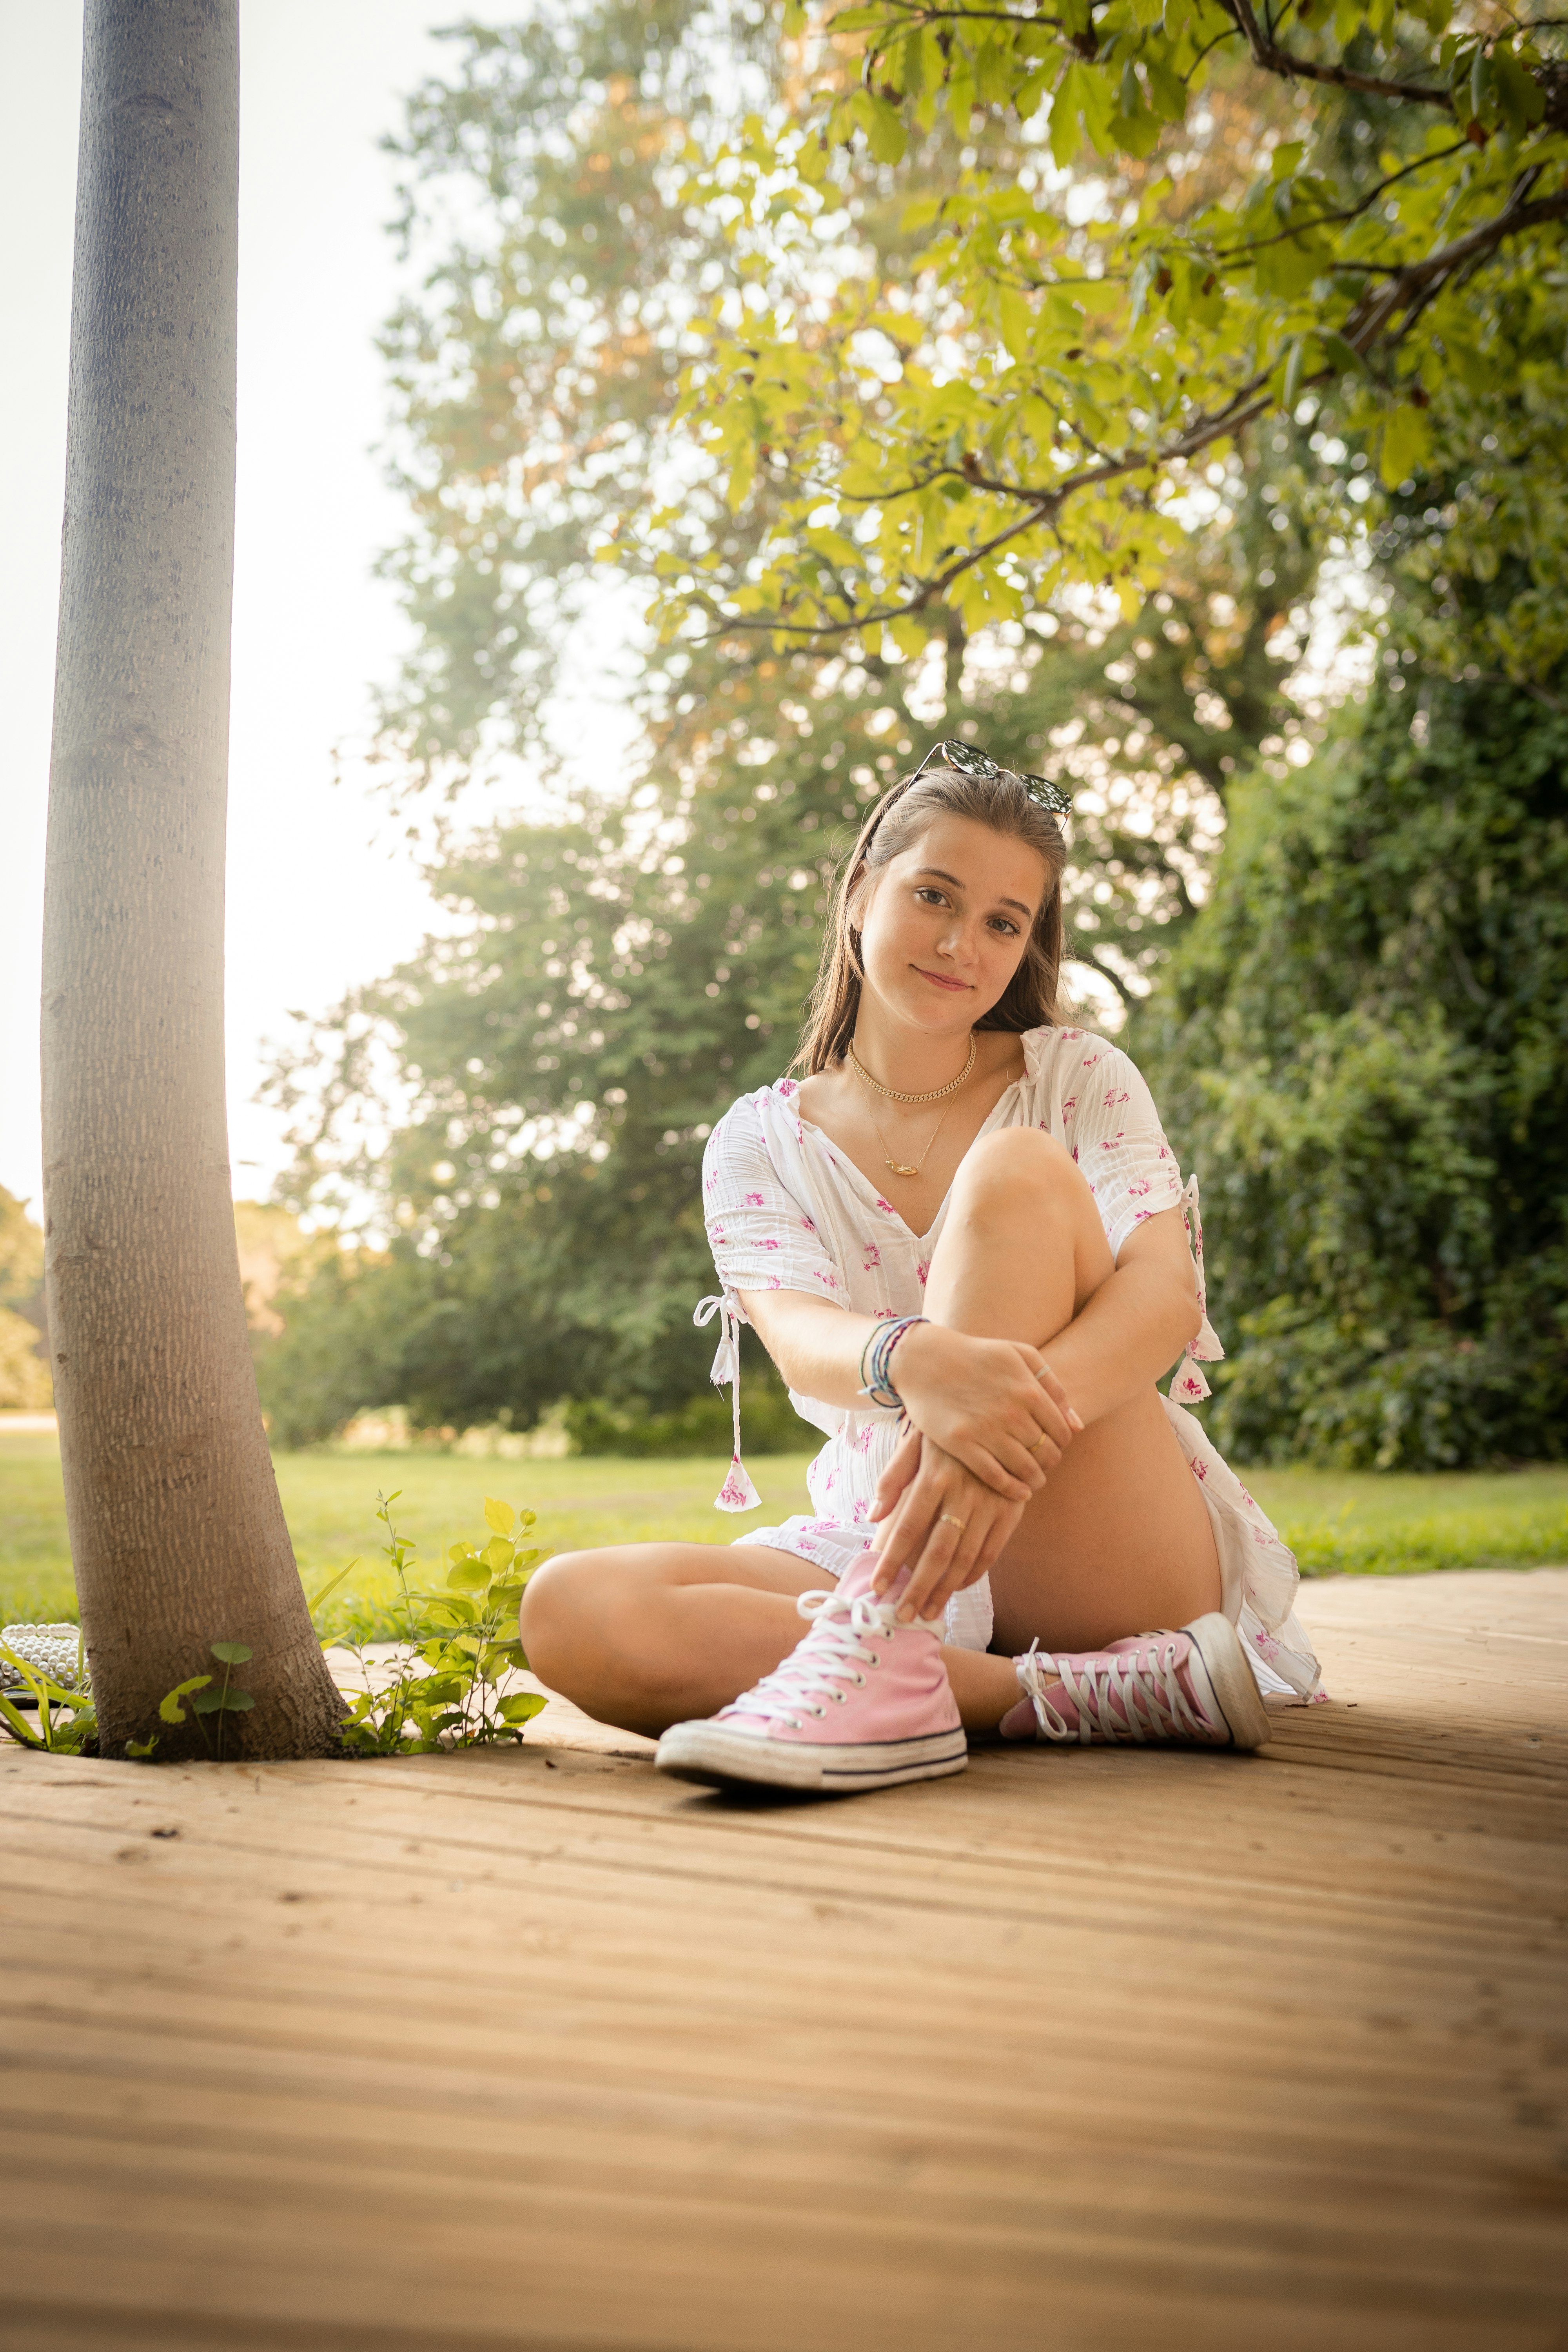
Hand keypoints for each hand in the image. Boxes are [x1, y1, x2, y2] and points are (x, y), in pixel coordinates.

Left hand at [867, 1429, 1025, 1623]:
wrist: (1003, 1411)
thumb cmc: (948, 1431)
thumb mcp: (916, 1441)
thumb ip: (893, 1478)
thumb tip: (872, 1515)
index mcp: (935, 1475)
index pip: (908, 1527)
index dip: (893, 1560)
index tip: (878, 1586)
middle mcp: (964, 1492)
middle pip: (938, 1550)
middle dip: (918, 1587)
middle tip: (902, 1615)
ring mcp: (991, 1502)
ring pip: (966, 1556)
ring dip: (945, 1589)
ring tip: (927, 1612)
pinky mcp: (1012, 1508)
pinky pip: (993, 1550)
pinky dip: (975, 1573)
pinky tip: (958, 1588)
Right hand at [890, 1323, 1080, 1500]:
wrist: (924, 1358)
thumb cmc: (976, 1354)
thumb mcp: (1019, 1355)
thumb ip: (1052, 1385)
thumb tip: (1077, 1425)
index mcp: (1029, 1390)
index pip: (1062, 1432)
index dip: (1062, 1444)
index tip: (1053, 1446)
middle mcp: (1011, 1412)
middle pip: (1046, 1453)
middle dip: (1049, 1463)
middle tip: (1042, 1465)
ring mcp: (985, 1429)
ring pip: (1024, 1469)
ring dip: (1035, 1480)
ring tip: (1033, 1481)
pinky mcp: (961, 1443)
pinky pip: (995, 1476)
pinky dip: (1012, 1489)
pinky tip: (1018, 1492)